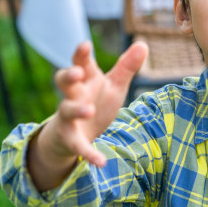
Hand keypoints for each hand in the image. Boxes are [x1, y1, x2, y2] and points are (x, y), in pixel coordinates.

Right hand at [41, 41, 147, 167]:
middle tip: (76, 73)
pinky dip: (89, 153)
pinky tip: (101, 162)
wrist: (74, 134)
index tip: (85, 45)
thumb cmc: (95, 102)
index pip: (81, 64)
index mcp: (85, 80)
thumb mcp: (113, 85)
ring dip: (77, 110)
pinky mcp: (70, 139)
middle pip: (64, 82)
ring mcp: (68, 117)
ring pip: (66, 110)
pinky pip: (78, 146)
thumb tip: (143, 44)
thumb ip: (126, 66)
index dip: (81, 54)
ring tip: (89, 110)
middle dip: (68, 76)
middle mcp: (73, 96)